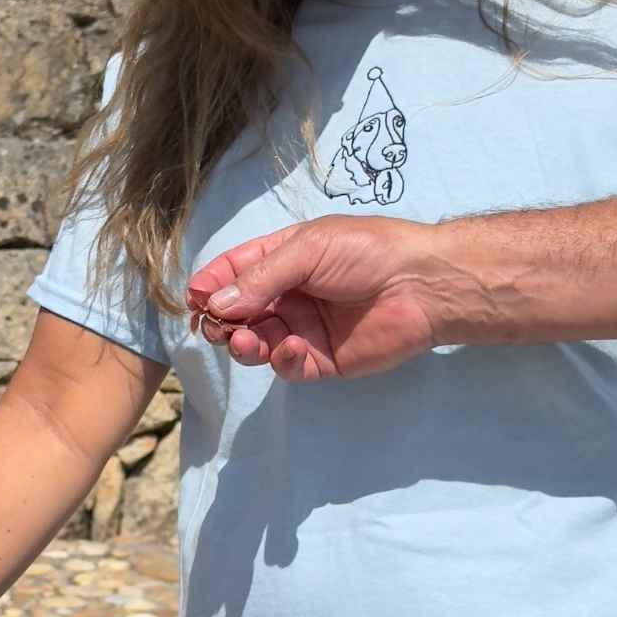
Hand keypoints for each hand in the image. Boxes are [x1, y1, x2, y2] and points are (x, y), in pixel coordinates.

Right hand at [186, 214, 438, 381]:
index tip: (194, 298)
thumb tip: (214, 303)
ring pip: (257, 343)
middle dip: (221, 320)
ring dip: (243, 343)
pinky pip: (288, 366)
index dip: (211, 285)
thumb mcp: (306, 250)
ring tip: (242, 340)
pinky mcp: (322, 361)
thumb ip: (259, 278)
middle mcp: (289, 296)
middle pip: (239, 313)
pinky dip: (281, 359)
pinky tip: (289, 347)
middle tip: (213, 326)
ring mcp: (303, 329)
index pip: (235, 273)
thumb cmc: (367, 252)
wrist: (422, 284)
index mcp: (283, 260)